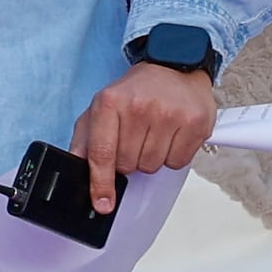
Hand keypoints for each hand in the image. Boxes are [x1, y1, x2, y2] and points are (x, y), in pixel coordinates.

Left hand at [76, 61, 220, 211]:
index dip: (101, 183)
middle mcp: (140, 108)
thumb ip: (85, 140)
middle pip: (128, 164)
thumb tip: (76, 168)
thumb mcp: (100, 108)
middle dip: (128, 160)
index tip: (103, 204)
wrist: (173, 67)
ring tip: (152, 134)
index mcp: (110, 104)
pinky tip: (170, 136)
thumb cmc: (135, 92)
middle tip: (134, 138)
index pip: (102, 153)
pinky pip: (178, 162)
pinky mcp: (196, 123)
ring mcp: (170, 114)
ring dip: (150, 158)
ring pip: (153, 166)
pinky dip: (172, 156)